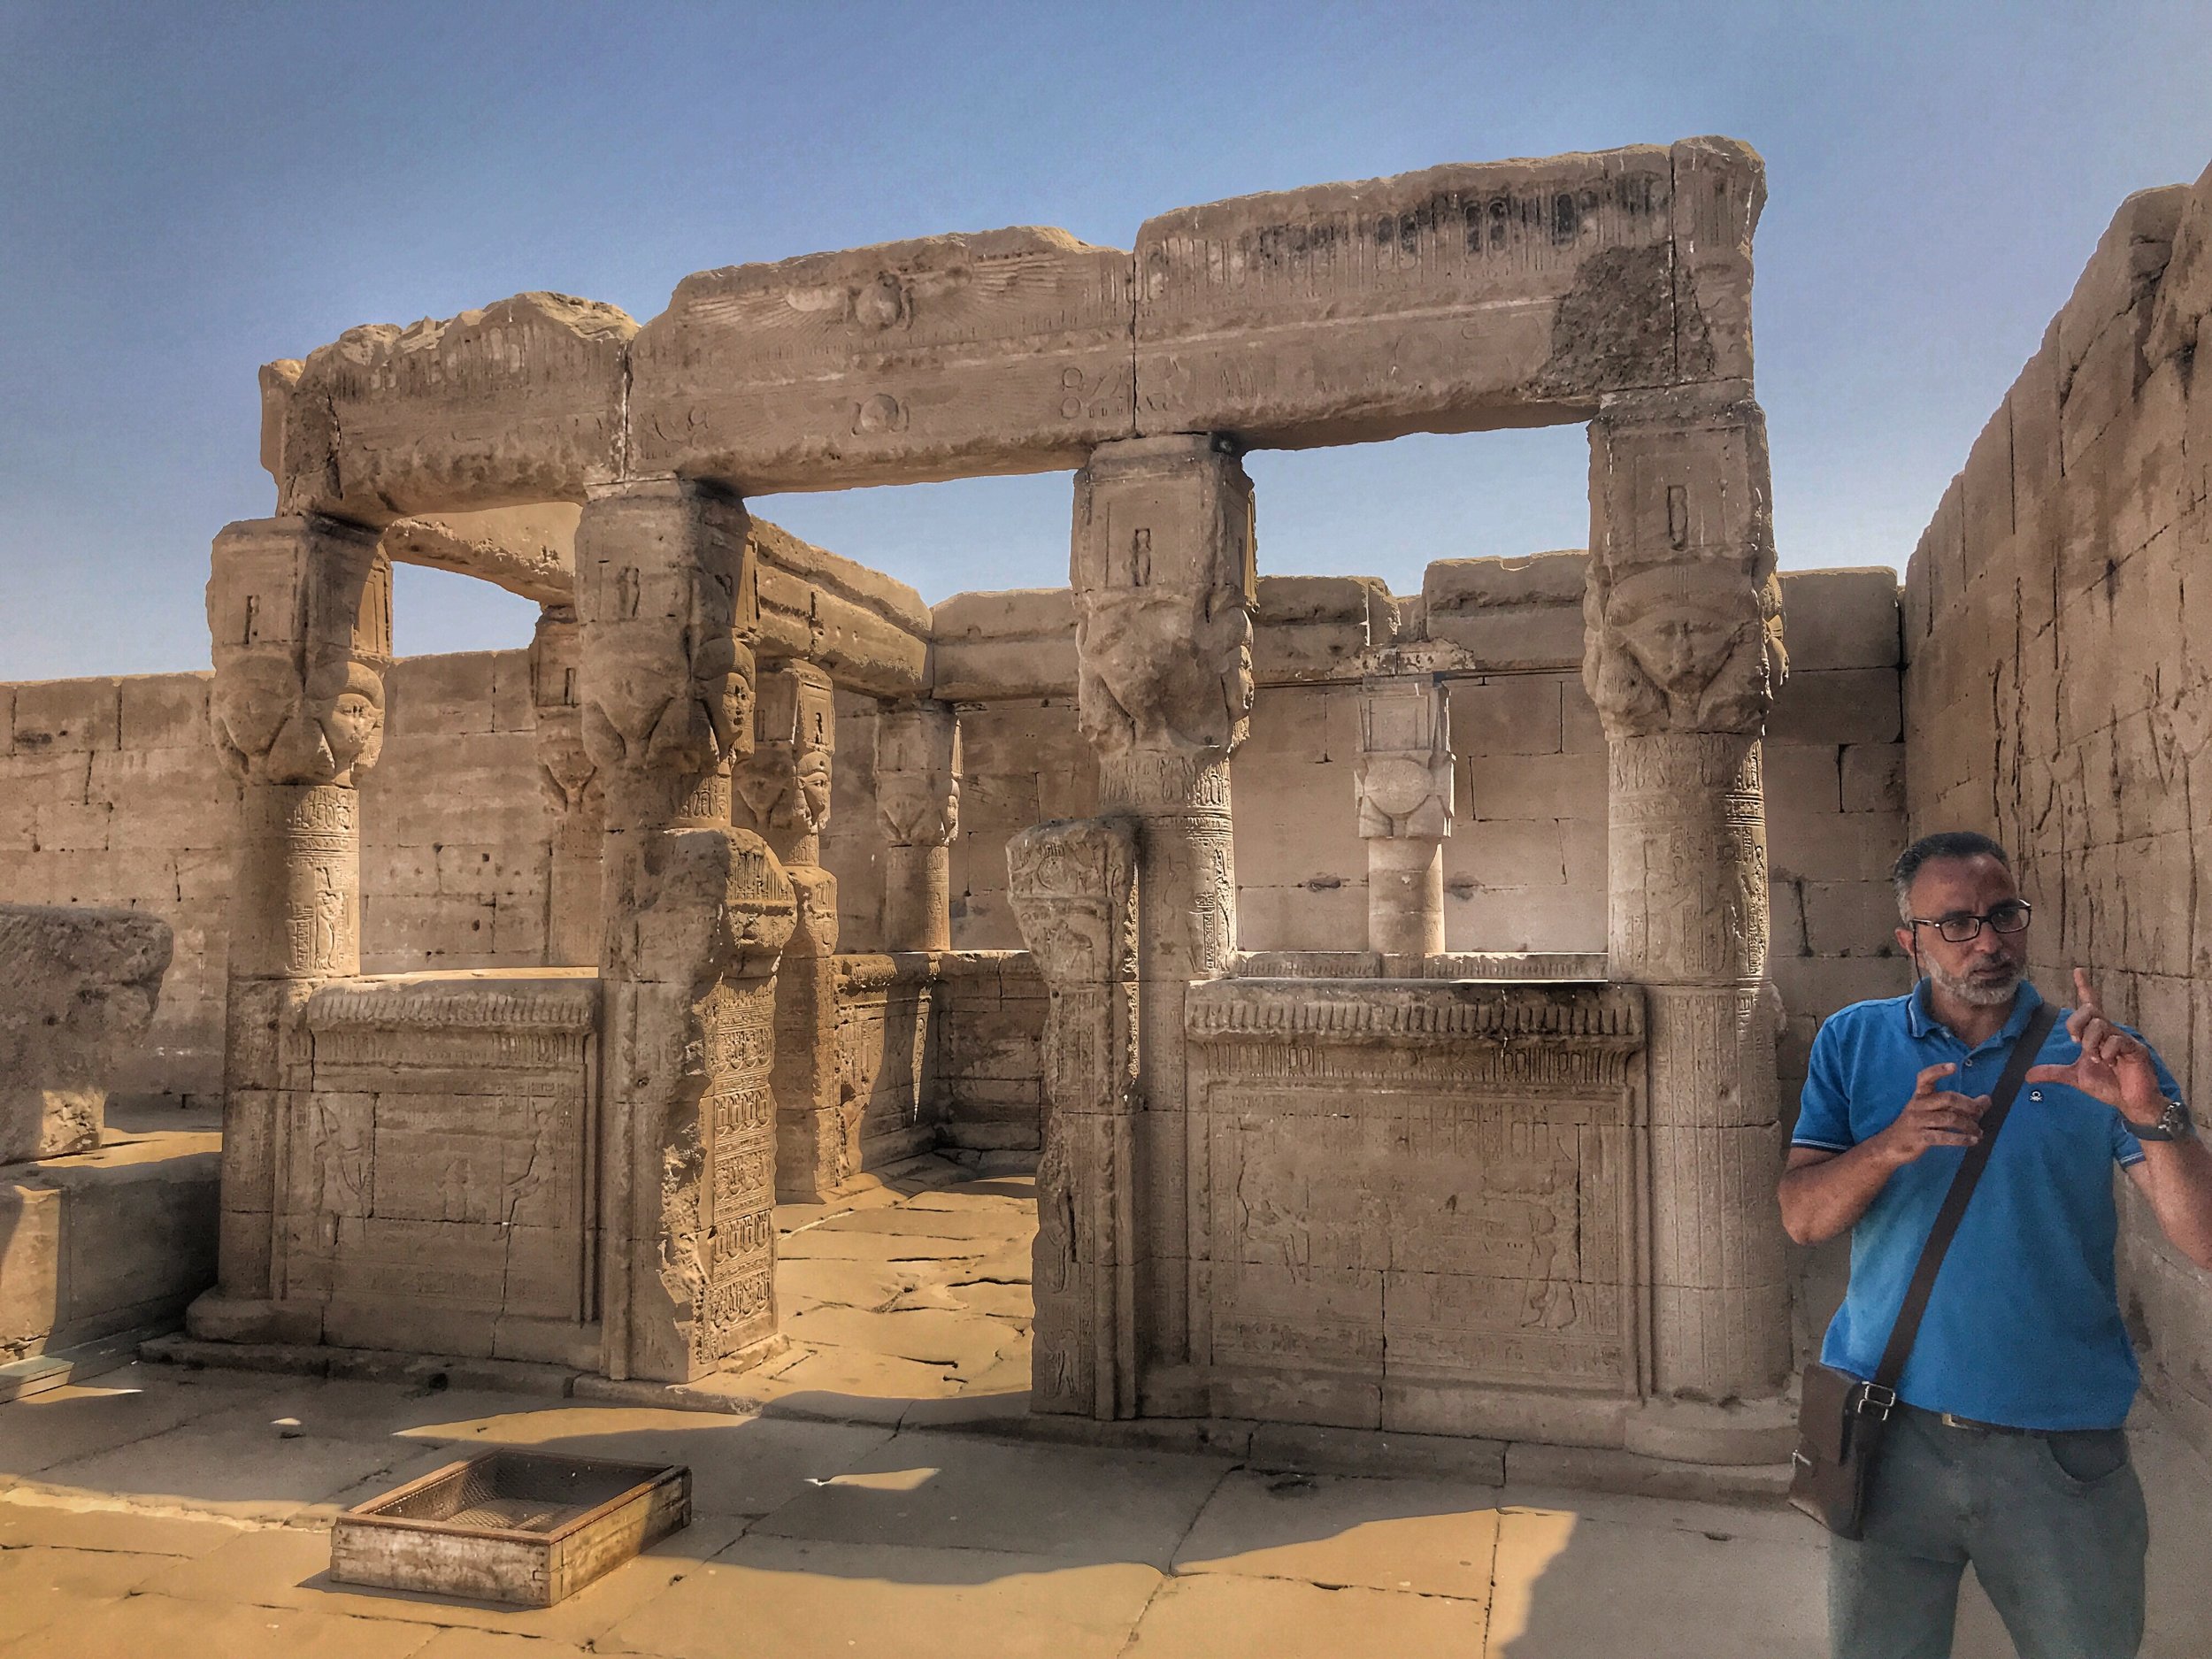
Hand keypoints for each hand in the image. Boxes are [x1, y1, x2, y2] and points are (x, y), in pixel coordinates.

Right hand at [1874, 1062, 1990, 1165]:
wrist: (1891, 1145)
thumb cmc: (1917, 1124)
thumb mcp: (1934, 1111)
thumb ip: (1959, 1105)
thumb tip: (1987, 1099)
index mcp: (1920, 1095)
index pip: (1925, 1077)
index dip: (1938, 1071)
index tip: (1953, 1066)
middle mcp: (1918, 1105)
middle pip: (1947, 1098)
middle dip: (1968, 1105)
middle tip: (1980, 1112)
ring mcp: (1918, 1121)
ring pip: (1949, 1118)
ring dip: (1969, 1125)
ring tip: (1978, 1132)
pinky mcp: (1920, 1138)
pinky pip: (1944, 1137)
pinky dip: (1962, 1139)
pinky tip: (1973, 1141)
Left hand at [2023, 968, 2166, 1125]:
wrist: (2129, 1102)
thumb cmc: (2108, 1085)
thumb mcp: (2075, 1077)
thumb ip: (2053, 1072)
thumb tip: (2027, 1075)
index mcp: (2096, 1035)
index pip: (2091, 1005)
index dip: (2084, 987)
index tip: (2077, 971)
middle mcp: (2110, 1032)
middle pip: (2090, 1011)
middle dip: (2077, 1024)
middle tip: (2075, 1042)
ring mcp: (2124, 1039)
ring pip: (2100, 1025)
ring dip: (2091, 1044)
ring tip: (2096, 1060)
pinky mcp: (2136, 1049)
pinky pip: (2116, 1040)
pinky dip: (2107, 1053)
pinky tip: (2111, 1063)